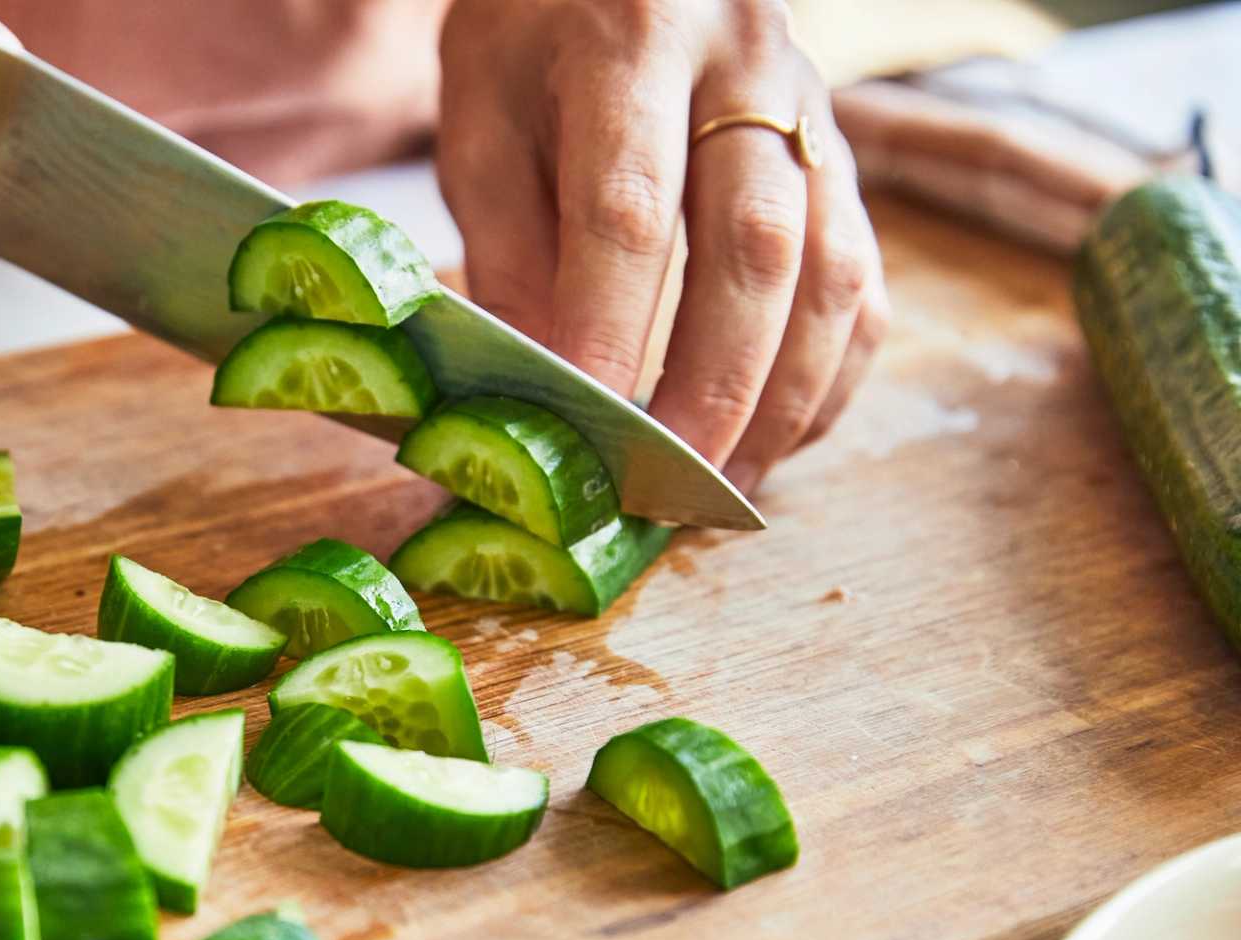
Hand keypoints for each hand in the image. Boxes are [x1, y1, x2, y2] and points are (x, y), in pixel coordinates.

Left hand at [436, 0, 888, 493]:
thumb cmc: (532, 40)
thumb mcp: (481, 123)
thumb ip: (506, 250)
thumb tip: (535, 391)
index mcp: (631, 43)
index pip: (630, 208)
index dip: (612, 330)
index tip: (588, 427)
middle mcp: (745, 68)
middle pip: (755, 248)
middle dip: (714, 388)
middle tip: (664, 487)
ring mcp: (812, 112)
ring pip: (833, 269)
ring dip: (784, 398)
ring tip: (724, 487)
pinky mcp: (844, 158)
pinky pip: (865, 278)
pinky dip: (830, 374)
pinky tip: (779, 436)